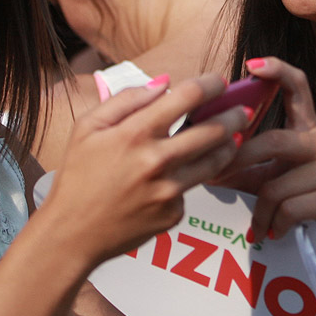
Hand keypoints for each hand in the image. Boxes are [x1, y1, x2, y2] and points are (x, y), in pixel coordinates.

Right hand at [40, 74, 251, 267]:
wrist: (72, 233)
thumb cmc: (76, 176)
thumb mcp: (87, 127)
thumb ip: (126, 100)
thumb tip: (164, 83)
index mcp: (135, 133)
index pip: (188, 96)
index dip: (211, 83)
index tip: (219, 81)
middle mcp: (158, 161)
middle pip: (214, 130)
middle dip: (234, 114)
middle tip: (242, 109)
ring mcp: (169, 191)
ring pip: (216, 161)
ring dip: (230, 144)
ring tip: (235, 135)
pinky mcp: (174, 214)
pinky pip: (191, 189)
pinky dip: (190, 178)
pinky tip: (182, 175)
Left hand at [213, 57, 315, 240]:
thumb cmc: (290, 204)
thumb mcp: (265, 176)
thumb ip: (242, 159)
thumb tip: (197, 146)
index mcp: (306, 130)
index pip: (298, 88)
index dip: (277, 70)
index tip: (252, 64)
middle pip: (274, 139)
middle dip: (238, 160)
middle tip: (213, 177)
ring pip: (276, 184)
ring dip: (257, 209)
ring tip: (255, 226)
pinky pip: (290, 208)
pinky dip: (273, 224)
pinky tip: (273, 233)